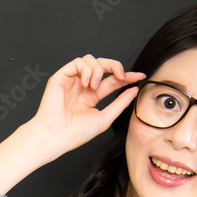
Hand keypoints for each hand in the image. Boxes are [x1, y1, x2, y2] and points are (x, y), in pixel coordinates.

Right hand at [29, 54, 145, 156]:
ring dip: (98, 71)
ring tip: (95, 87)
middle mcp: (82, 86)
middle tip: (122, 76)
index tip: (139, 77)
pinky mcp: (61, 77)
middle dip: (115, 66)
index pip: (112, 81)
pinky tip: (87, 83)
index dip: (126, 76)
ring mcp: (72, 81)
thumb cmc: (75, 132)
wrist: (58, 136)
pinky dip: (87, 69)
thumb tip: (134, 90)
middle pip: (103, 65)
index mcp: (91, 97)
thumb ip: (120, 103)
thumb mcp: (105, 118)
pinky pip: (78, 62)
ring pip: (90, 60)